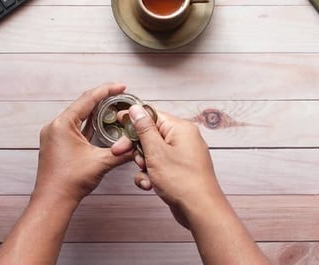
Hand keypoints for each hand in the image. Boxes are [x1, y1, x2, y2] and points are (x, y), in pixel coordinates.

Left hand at [33, 84, 131, 204]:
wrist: (52, 201)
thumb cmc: (69, 182)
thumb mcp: (100, 163)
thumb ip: (121, 152)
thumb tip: (137, 146)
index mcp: (62, 124)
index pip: (87, 100)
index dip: (107, 91)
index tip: (122, 86)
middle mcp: (55, 126)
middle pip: (82, 105)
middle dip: (102, 99)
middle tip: (120, 95)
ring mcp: (55, 135)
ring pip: (78, 116)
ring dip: (95, 112)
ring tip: (113, 106)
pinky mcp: (57, 144)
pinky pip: (75, 128)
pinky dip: (88, 124)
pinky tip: (101, 123)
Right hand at [112, 105, 222, 227]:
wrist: (199, 209)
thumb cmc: (183, 181)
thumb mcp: (155, 151)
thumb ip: (144, 128)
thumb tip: (136, 109)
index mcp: (180, 128)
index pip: (152, 115)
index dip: (133, 118)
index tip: (119, 121)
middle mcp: (183, 139)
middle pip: (151, 134)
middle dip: (135, 147)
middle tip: (120, 151)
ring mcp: (182, 155)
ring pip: (152, 152)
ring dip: (143, 164)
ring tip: (145, 174)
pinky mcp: (179, 170)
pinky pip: (159, 166)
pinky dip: (151, 174)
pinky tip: (150, 185)